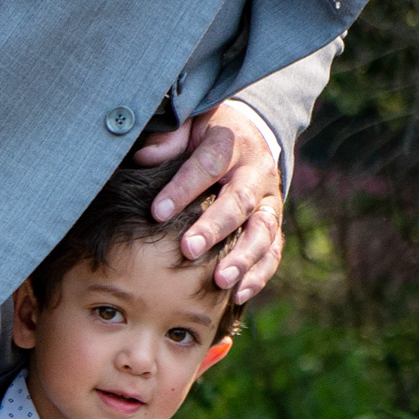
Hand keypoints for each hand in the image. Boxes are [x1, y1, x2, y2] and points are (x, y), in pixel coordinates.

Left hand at [133, 101, 284, 303]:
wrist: (249, 136)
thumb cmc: (204, 135)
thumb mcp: (188, 124)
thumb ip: (168, 138)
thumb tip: (145, 156)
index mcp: (232, 143)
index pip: (209, 163)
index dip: (183, 188)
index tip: (157, 212)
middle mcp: (256, 173)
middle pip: (239, 201)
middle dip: (214, 227)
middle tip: (189, 250)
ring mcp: (268, 201)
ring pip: (263, 231)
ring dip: (243, 258)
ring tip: (221, 281)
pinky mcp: (273, 224)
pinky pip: (272, 250)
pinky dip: (259, 274)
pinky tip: (239, 294)